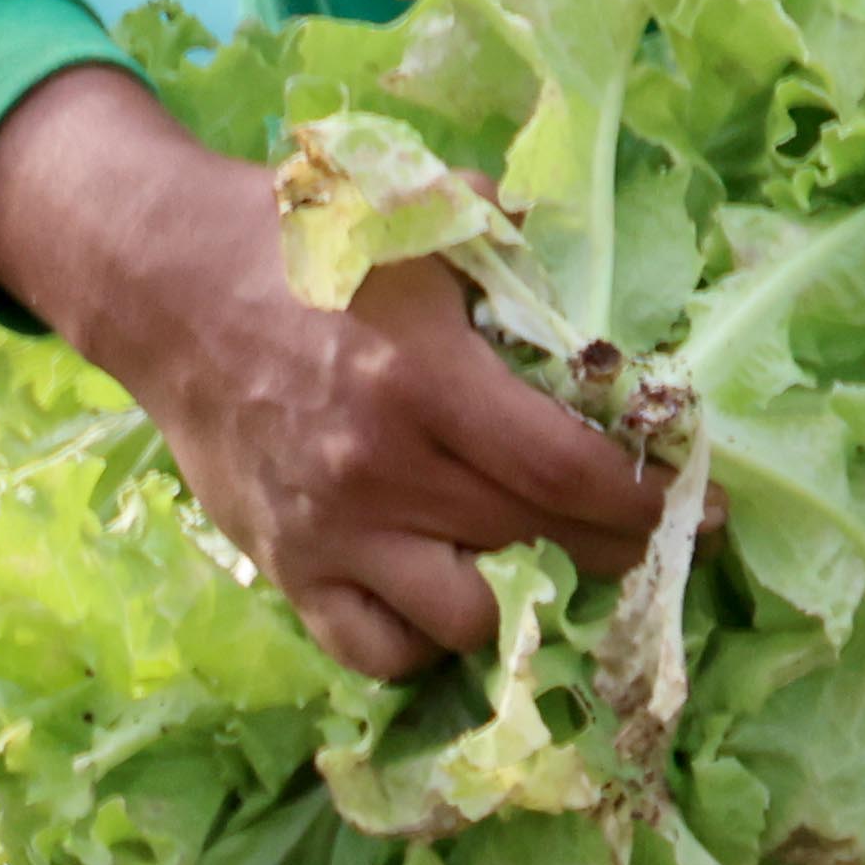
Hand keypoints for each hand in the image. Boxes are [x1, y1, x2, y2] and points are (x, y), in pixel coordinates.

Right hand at [0, 61, 660, 679]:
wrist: (160, 281)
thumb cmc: (299, 241)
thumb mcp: (417, 214)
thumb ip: (517, 249)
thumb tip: (599, 301)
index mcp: (423, 379)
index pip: (567, 470)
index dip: (650, 499)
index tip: (704, 507)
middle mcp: (377, 470)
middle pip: (536, 543)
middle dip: (618, 550)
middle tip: (664, 545)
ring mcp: (327, 530)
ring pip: (465, 618)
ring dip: (523, 602)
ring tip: (551, 565)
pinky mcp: (285, 567)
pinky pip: (375, 650)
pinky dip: (424, 642)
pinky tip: (454, 597)